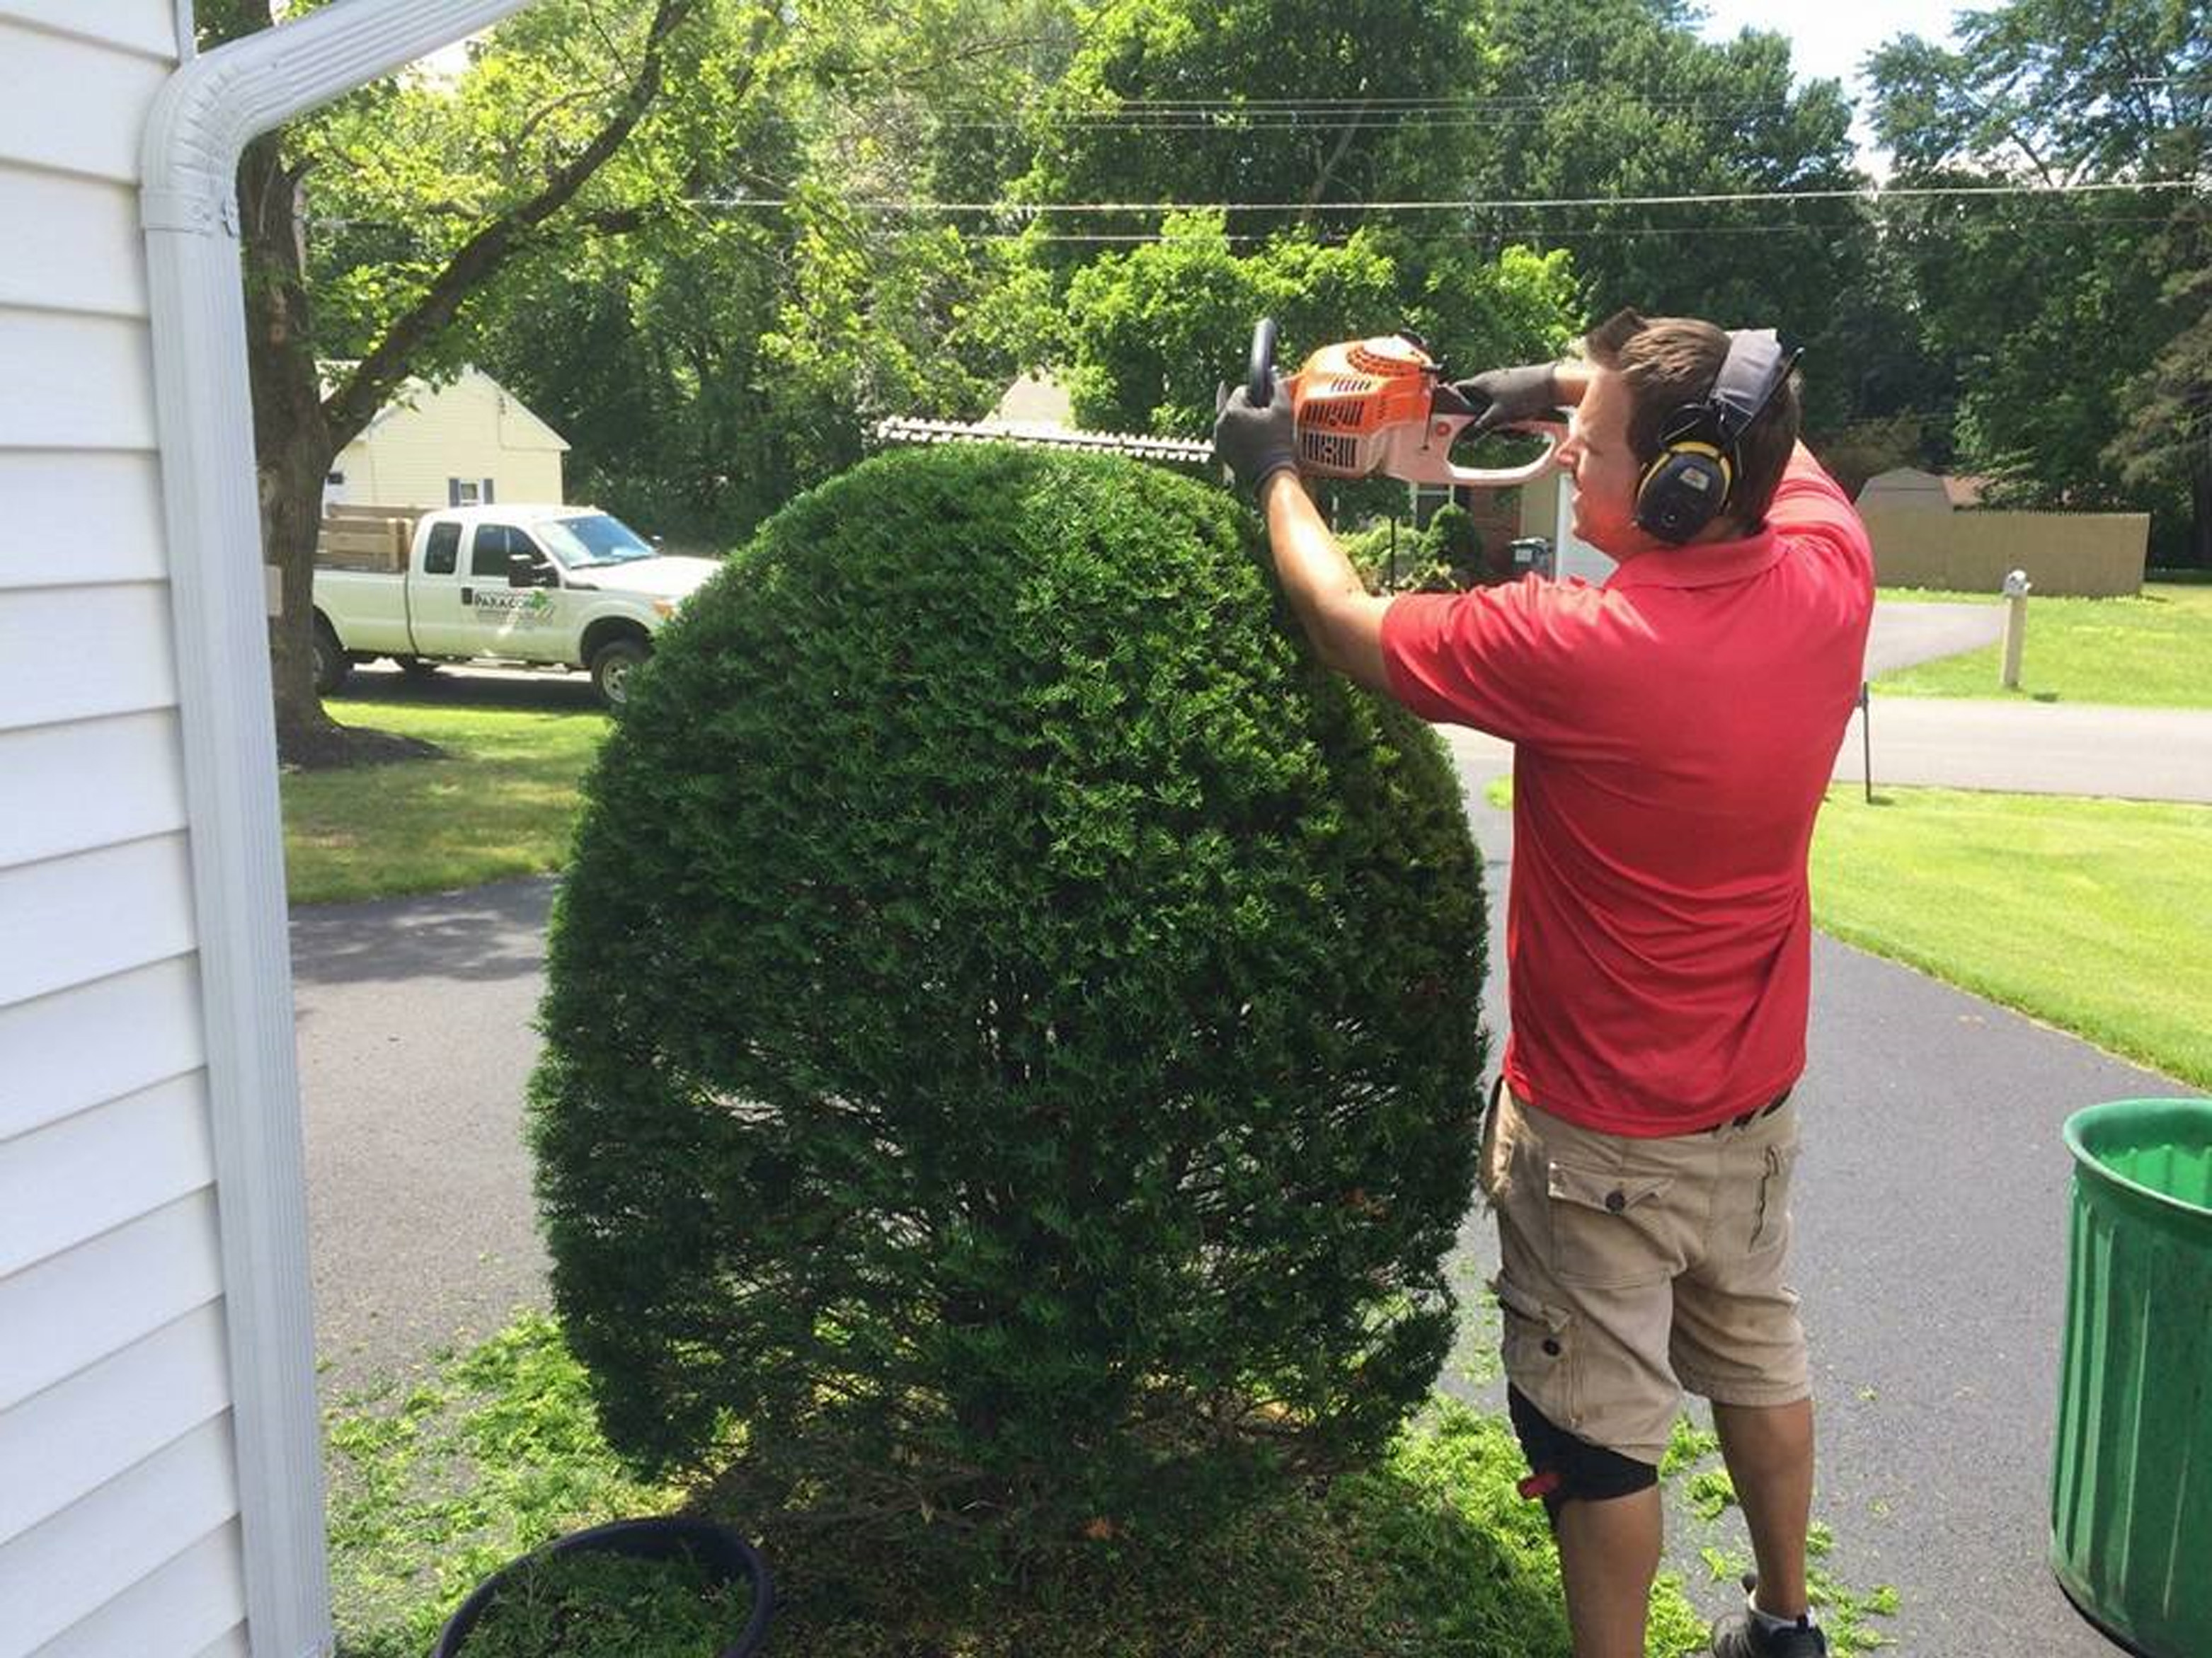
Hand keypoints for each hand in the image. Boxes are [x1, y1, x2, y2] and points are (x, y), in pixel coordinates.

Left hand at [1211, 376, 1297, 496]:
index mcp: (1231, 411)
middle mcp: (1220, 424)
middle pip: (1234, 404)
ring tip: (1260, 429)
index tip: (1267, 403)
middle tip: (1265, 417)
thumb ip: (1277, 386)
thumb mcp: (1283, 409)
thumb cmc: (1278, 443)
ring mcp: (1219, 439)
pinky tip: (1252, 437)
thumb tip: (1273, 374)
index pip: (1242, 390)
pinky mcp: (1222, 451)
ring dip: (1243, 420)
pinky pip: (1229, 434)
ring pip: (1231, 419)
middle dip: (1248, 407)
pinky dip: (1238, 433)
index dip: (1257, 394)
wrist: (1272, 475)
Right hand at [1450, 363, 1559, 434]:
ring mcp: (1504, 388)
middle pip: (1476, 408)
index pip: (1457, 391)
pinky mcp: (1516, 393)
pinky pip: (1506, 411)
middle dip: (1484, 424)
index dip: (1452, 407)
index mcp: (1481, 382)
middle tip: (1495, 431)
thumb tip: (1465, 438)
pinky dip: (1512, 421)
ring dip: (1502, 426)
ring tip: (1516, 430)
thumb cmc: (1527, 393)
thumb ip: (1479, 428)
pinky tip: (1523, 425)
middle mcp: (1490, 382)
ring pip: (1493, 412)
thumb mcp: (1499, 416)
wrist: (1556, 385)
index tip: (1452, 422)